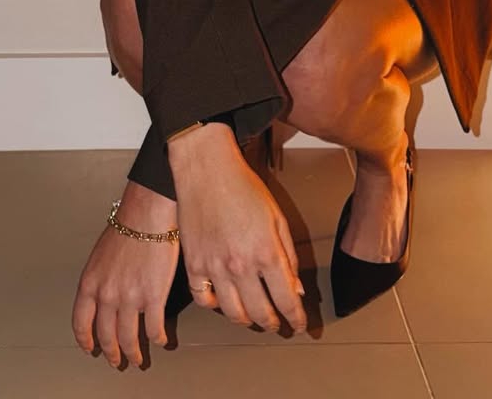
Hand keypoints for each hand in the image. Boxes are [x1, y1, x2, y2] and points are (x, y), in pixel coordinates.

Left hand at [71, 182, 178, 368]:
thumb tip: (103, 297)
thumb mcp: (100, 255)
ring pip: (128, 339)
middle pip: (105, 335)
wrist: (147, 213)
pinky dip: (157, 338)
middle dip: (111, 353)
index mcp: (90, 283)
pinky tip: (160, 339)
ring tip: (138, 358)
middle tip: (117, 360)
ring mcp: (129, 298)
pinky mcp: (153, 297)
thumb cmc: (127, 226)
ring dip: (133, 353)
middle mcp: (106, 294)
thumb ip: (99, 280)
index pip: (81, 322)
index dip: (85, 340)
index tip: (90, 348)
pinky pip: (153, 328)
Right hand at [169, 124, 305, 333]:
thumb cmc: (243, 186)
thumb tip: (295, 289)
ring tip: (252, 316)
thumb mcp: (276, 217)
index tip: (298, 324)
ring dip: (247, 320)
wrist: (205, 168)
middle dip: (272, 324)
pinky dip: (215, 305)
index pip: (286, 301)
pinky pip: (204, 299)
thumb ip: (288, 256)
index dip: (295, 319)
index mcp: (267, 253)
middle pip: (260, 314)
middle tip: (276, 324)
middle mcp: (241, 265)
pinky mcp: (193, 264)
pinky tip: (223, 299)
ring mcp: (214, 267)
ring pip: (233, 313)